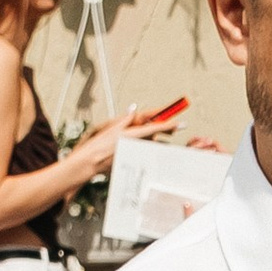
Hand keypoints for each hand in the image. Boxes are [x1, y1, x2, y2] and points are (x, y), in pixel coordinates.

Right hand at [73, 106, 219, 174]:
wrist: (90, 162)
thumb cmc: (98, 145)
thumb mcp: (111, 127)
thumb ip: (126, 118)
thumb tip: (134, 108)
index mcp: (131, 134)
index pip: (155, 128)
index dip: (170, 125)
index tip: (181, 123)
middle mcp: (135, 145)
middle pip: (158, 139)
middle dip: (166, 134)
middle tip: (174, 130)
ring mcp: (135, 155)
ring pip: (153, 149)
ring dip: (157, 145)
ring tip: (162, 141)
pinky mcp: (133, 162)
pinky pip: (145, 156)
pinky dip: (149, 153)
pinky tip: (149, 153)